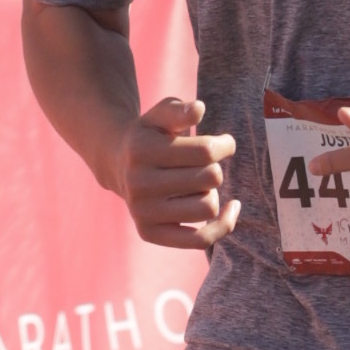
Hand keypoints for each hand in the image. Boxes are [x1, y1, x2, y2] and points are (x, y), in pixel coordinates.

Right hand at [116, 92, 238, 249]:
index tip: (223, 144)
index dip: (224, 145)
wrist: (117, 164)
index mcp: (142, 149)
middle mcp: (139, 183)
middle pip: (211, 178)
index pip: (205, 151)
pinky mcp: (149, 233)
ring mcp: (142, 211)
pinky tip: (232, 209)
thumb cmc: (150, 136)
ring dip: (212, 193)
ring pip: (208, 206)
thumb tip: (198, 109)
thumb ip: (179, 110)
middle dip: (215, 168)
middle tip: (205, 165)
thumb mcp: (159, 115)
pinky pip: (199, 240)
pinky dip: (222, 226)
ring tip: (199, 184)